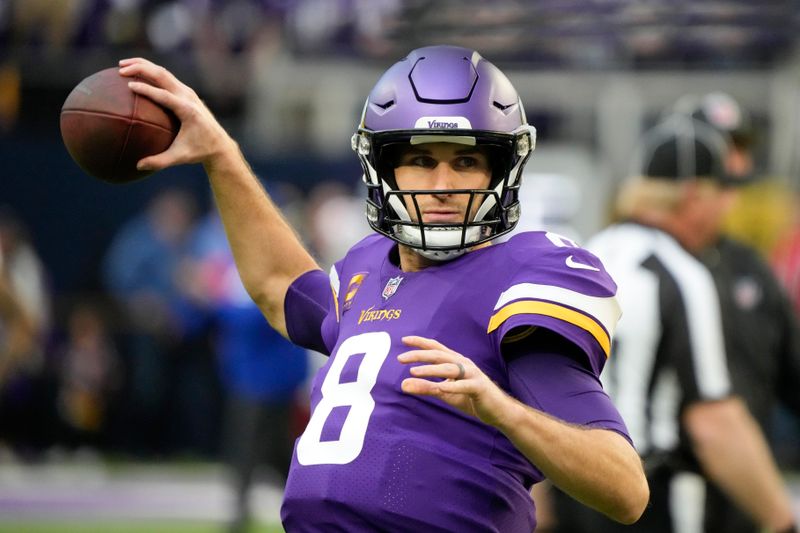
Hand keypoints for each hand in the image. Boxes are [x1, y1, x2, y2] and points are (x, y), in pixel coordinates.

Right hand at [118, 58, 237, 171]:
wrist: (219, 144)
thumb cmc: (198, 151)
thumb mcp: (180, 157)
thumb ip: (159, 162)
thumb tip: (138, 166)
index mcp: (188, 111)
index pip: (165, 96)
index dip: (147, 90)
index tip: (129, 85)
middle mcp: (188, 97)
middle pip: (163, 76)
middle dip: (141, 68)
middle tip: (120, 69)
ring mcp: (187, 92)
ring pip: (163, 72)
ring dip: (143, 66)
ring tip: (122, 65)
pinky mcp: (186, 92)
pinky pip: (165, 78)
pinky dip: (149, 72)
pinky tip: (134, 74)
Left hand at [397, 335, 513, 427]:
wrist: (497, 411)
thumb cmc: (470, 398)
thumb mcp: (444, 393)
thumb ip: (426, 388)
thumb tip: (402, 385)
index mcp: (455, 362)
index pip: (436, 348)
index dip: (421, 343)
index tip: (403, 340)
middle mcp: (464, 364)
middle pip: (439, 355)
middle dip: (419, 355)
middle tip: (400, 359)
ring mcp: (472, 374)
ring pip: (450, 368)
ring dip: (431, 369)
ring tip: (414, 372)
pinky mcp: (479, 387)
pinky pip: (465, 385)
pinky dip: (453, 386)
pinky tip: (441, 388)